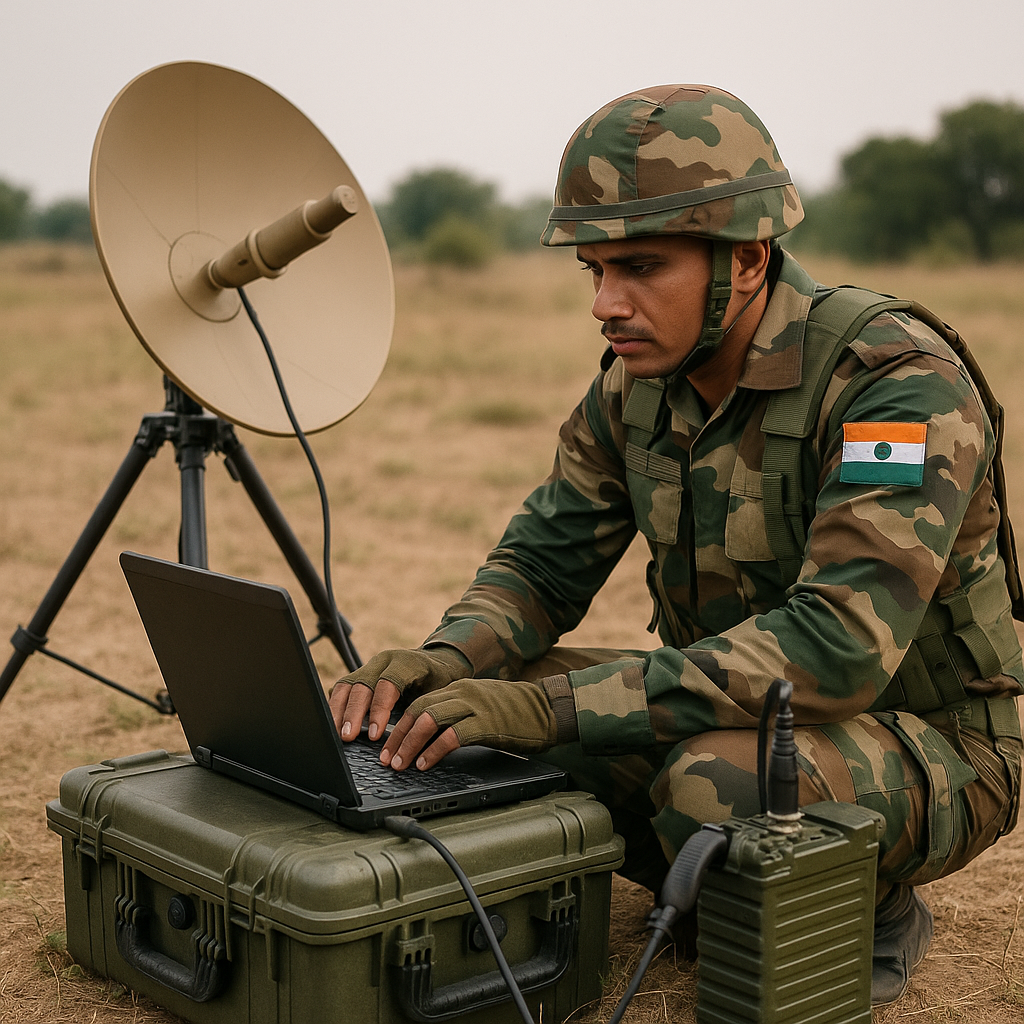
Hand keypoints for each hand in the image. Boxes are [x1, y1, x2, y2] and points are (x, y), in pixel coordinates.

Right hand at [328, 646, 470, 741]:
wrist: (439, 662)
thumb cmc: (441, 682)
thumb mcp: (440, 693)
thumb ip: (425, 710)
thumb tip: (417, 741)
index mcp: (405, 663)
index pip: (387, 684)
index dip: (378, 709)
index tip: (373, 735)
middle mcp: (384, 661)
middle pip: (362, 684)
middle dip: (353, 713)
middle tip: (347, 738)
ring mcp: (370, 666)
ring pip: (347, 685)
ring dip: (339, 711)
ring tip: (336, 735)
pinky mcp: (360, 675)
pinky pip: (342, 688)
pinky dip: (336, 706)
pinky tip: (333, 724)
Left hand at [380, 678, 560, 770]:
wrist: (549, 708)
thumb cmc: (516, 712)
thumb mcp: (481, 705)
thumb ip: (458, 713)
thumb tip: (429, 736)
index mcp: (459, 688)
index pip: (419, 703)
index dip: (400, 725)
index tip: (388, 745)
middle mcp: (462, 693)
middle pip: (418, 710)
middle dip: (398, 736)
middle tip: (386, 759)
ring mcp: (474, 706)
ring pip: (429, 720)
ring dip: (409, 744)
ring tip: (400, 764)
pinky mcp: (486, 723)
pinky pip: (452, 736)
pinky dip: (434, 751)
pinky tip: (425, 765)